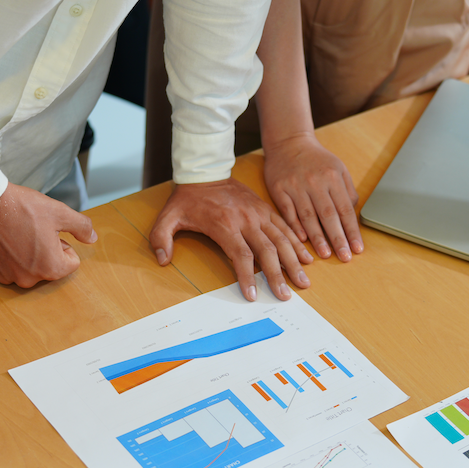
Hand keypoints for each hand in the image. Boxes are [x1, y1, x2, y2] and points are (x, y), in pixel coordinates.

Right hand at [0, 183, 96, 286]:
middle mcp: (28, 279)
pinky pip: (6, 268)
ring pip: (26, 268)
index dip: (63, 245)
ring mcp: (6, 277)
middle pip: (48, 268)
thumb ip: (81, 227)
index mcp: (50, 268)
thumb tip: (92, 238)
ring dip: (25, 255)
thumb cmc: (22, 207)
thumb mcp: (59, 212)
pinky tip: (1, 238)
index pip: (70, 263)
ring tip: (15, 233)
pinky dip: (6, 256)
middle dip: (44, 252)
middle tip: (32, 230)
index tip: (49, 232)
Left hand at [150, 178, 313, 301]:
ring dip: (293, 261)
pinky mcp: (265, 209)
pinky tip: (307, 257)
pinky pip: (285, 227)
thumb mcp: (168, 217)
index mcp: (225, 225)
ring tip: (303, 282)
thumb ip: (161, 238)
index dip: (248, 277)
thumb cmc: (188, 198)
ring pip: (281, 240)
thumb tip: (163, 260)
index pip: (241, 255)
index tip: (253, 296)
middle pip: (267, 251)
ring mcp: (258, 214)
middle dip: (277, 275)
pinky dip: (297, 243)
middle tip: (286, 296)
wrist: (205, 171)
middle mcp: (246, 220)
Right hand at [263, 132, 362, 261]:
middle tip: (344, 257)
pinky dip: (295, 227)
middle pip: (328, 215)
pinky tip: (302, 240)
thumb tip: (352, 216)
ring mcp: (296, 186)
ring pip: (308, 216)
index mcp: (333, 177)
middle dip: (338, 239)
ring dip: (317, 237)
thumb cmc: (316, 159)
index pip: (345, 209)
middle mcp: (315, 182)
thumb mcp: (338, 168)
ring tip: (325, 254)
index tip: (357, 248)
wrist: (289, 142)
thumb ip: (347, 191)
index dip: (352, 231)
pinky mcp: (279, 189)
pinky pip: (288, 212)